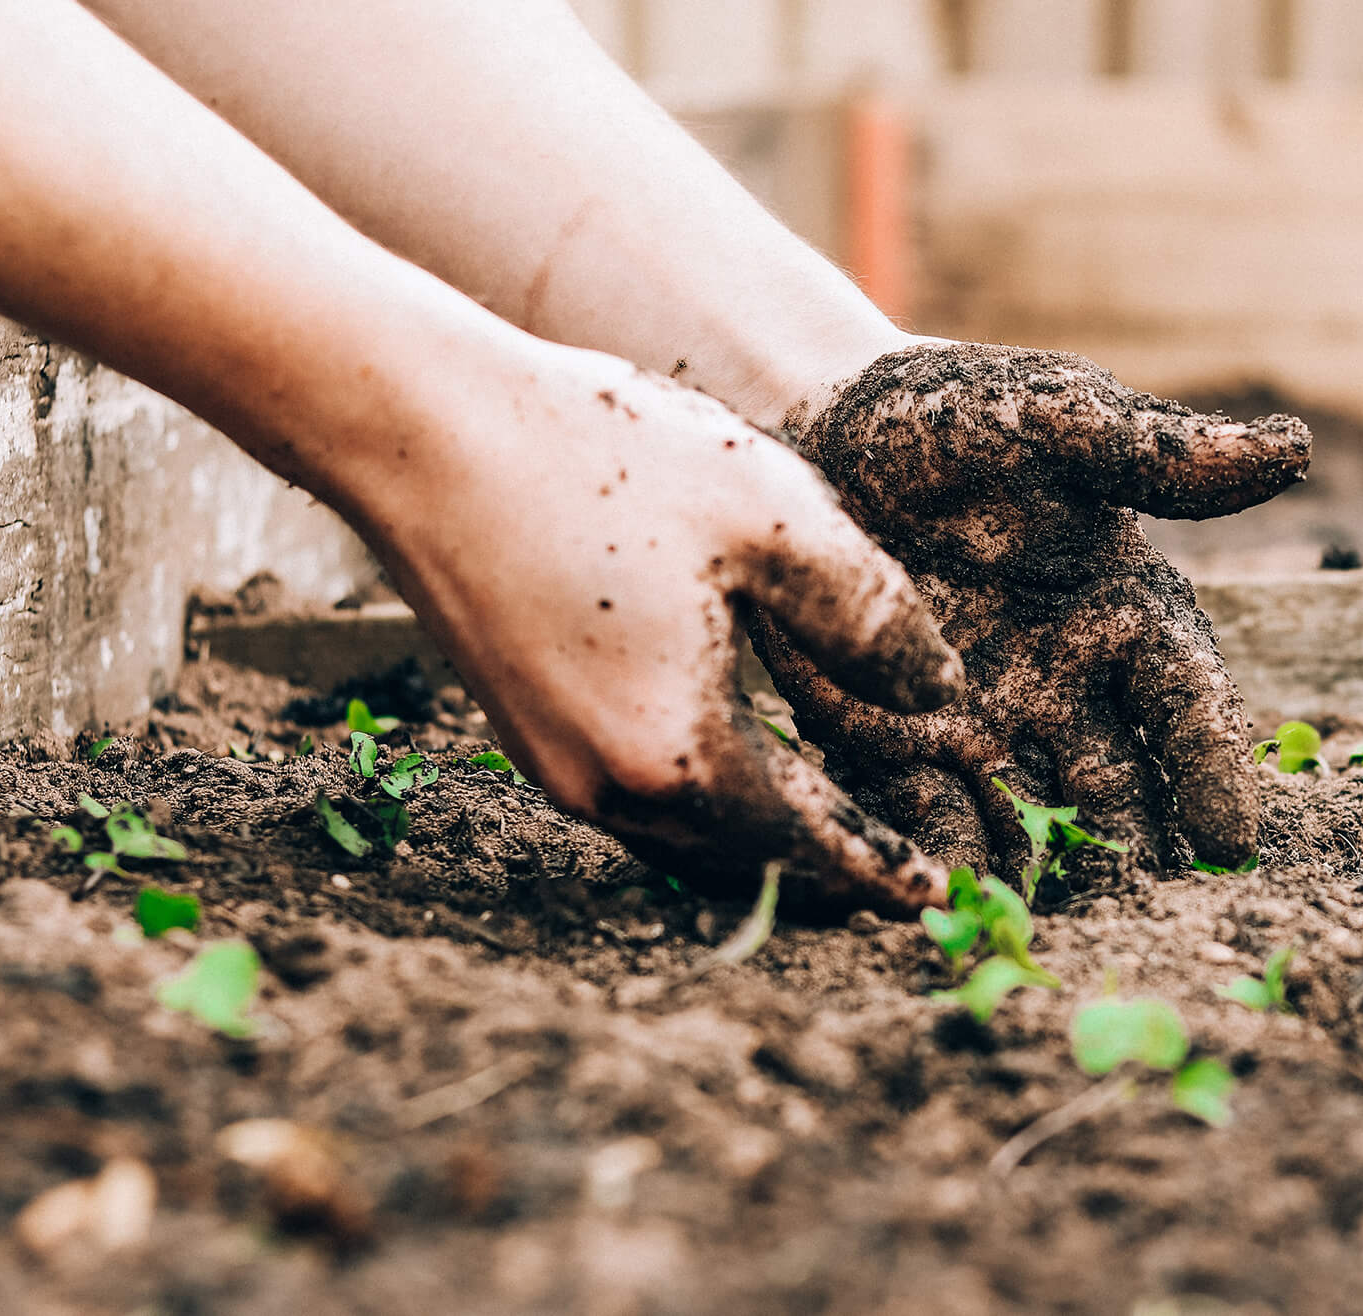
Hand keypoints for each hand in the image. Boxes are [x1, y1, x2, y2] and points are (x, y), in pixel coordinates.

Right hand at [351, 342, 963, 913]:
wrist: (423, 429)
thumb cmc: (603, 458)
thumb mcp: (775, 518)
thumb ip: (872, 618)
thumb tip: (940, 695)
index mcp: (680, 752)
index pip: (809, 843)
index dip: (880, 869)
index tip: (935, 899)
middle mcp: (608, 787)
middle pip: (744, 861)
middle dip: (825, 874)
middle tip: (896, 879)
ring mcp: (554, 765)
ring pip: (685, 839)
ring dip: (762, 844)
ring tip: (831, 833)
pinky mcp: (523, 728)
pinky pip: (638, 798)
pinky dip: (705, 804)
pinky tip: (737, 767)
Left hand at [752, 342, 1309, 884]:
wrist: (816, 423)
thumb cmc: (953, 413)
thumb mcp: (1054, 419)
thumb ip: (1156, 453)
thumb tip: (1293, 449)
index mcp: (1124, 612)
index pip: (1186, 703)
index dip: (1212, 769)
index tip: (1231, 841)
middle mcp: (1065, 685)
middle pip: (1117, 786)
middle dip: (1133, 853)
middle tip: (1147, 918)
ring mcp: (981, 722)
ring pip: (1030, 820)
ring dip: (1044, 876)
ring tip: (1051, 936)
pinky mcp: (892, 741)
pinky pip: (925, 814)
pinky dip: (940, 859)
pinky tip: (946, 904)